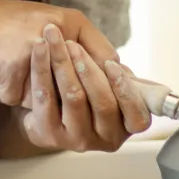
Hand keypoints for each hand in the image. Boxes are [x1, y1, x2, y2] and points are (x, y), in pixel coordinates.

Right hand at [0, 0, 120, 106]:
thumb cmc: (8, 27)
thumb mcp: (50, 24)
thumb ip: (80, 44)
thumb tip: (114, 72)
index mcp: (71, 20)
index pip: (105, 57)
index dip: (104, 80)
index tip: (99, 93)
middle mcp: (56, 33)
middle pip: (78, 82)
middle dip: (67, 94)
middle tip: (54, 93)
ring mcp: (33, 52)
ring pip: (48, 95)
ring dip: (32, 94)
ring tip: (16, 73)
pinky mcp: (12, 69)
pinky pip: (19, 100)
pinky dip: (9, 93)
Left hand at [18, 25, 151, 151]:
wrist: (52, 95)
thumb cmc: (91, 81)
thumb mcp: (113, 76)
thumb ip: (124, 74)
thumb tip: (121, 69)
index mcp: (129, 124)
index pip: (138, 116)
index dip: (125, 90)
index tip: (110, 64)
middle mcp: (107, 138)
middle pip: (103, 103)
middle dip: (87, 68)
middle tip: (72, 43)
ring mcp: (78, 139)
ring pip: (74, 98)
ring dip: (63, 63)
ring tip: (52, 39)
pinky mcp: (49, 136)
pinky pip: (46, 99)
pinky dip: (42, 69)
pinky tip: (40, 48)